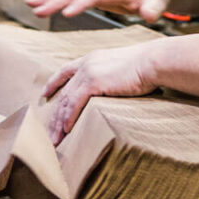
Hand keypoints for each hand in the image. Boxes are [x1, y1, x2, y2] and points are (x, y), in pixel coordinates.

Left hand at [42, 43, 159, 144]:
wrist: (152, 61)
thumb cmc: (146, 65)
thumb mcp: (123, 67)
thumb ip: (113, 76)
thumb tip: (115, 88)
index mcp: (92, 58)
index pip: (66, 70)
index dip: (54, 82)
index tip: (45, 93)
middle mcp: (86, 64)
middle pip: (64, 92)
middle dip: (55, 114)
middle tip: (50, 132)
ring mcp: (88, 72)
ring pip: (66, 101)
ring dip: (60, 122)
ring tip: (56, 139)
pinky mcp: (93, 82)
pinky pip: (75, 104)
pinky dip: (69, 118)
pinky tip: (67, 130)